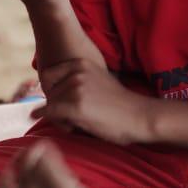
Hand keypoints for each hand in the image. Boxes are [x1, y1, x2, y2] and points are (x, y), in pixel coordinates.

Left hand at [32, 60, 153, 147]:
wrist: (139, 115)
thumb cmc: (119, 103)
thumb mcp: (97, 79)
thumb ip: (76, 79)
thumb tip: (50, 89)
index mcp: (80, 63)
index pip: (48, 75)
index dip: (51, 90)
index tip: (60, 101)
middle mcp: (76, 72)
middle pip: (48, 91)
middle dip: (54, 105)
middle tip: (70, 117)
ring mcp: (75, 88)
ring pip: (49, 104)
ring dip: (57, 116)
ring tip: (75, 123)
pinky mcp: (75, 106)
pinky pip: (50, 114)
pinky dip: (51, 120)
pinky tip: (58, 124)